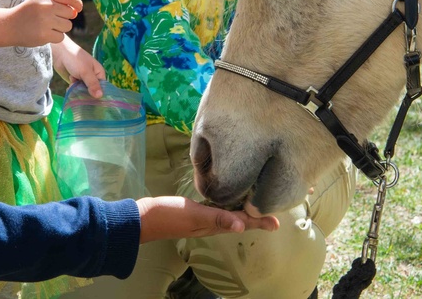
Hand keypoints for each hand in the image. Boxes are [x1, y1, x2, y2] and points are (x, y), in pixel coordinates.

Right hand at [7, 0, 81, 46]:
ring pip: (67, 26)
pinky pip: (60, 37)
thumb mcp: (40, 0)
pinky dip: (54, 37)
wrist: (9, 25)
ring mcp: (45, 21)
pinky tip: (44, 34)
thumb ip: (58, 3)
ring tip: (47, 27)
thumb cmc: (28, 12)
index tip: (78, 9)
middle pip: (70, 14)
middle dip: (64, 18)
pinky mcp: (44, 34)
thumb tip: (76, 13)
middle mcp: (47, 6)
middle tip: (52, 20)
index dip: (77, 3)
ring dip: (60, 29)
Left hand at [53, 36, 105, 97]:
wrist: (59, 53)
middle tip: (79, 90)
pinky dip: (73, 89)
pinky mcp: (75, 82)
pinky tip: (69, 86)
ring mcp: (83, 80)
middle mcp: (93, 77)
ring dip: (77, 90)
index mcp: (99, 73)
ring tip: (72, 84)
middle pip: (92, 92)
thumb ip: (93, 84)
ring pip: (83, 92)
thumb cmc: (75, 59)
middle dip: (85, 92)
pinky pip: (76, 90)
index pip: (102, 88)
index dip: (98, 95)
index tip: (92, 100)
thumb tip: (100, 96)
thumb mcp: (85, 72)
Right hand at [136, 196, 278, 243]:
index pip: (243, 222)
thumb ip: (217, 218)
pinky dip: (228, 203)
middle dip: (256, 215)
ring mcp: (204, 216)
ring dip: (244, 209)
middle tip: (273, 211)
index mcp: (215, 224)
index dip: (259, 221)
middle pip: (239, 219)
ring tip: (257, 203)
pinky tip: (229, 195)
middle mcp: (212, 222)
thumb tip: (243, 226)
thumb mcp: (194, 215)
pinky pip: (217, 207)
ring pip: (230, 213)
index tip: (277, 222)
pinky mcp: (196, 209)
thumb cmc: (169, 216)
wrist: (145, 217)